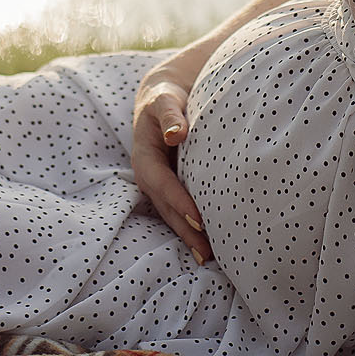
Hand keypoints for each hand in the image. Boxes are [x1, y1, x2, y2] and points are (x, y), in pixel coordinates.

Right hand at [132, 49, 212, 263]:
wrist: (163, 99)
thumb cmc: (166, 98)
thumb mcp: (164, 100)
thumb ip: (170, 113)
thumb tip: (177, 133)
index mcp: (145, 156)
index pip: (161, 183)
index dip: (178, 201)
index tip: (200, 218)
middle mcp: (149, 175)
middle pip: (166, 207)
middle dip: (185, 229)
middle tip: (208, 251)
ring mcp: (158, 185)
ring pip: (171, 214)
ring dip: (188, 235)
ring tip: (209, 257)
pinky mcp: (170, 188)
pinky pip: (178, 211)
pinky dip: (191, 228)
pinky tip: (209, 247)